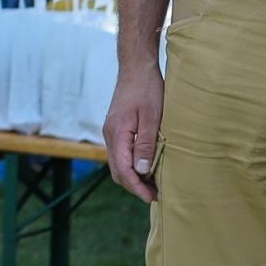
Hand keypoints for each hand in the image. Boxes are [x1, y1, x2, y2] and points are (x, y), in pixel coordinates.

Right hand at [103, 64, 162, 201]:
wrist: (136, 68)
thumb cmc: (147, 90)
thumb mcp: (152, 118)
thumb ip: (146, 145)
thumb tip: (141, 171)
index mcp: (117, 134)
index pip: (123, 169)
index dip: (136, 187)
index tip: (152, 197)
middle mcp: (110, 134)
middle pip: (117, 170)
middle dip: (134, 185)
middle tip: (155, 195)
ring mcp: (111, 131)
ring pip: (118, 162)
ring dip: (133, 176)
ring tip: (153, 183)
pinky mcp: (116, 127)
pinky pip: (121, 152)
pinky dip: (132, 164)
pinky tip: (147, 165)